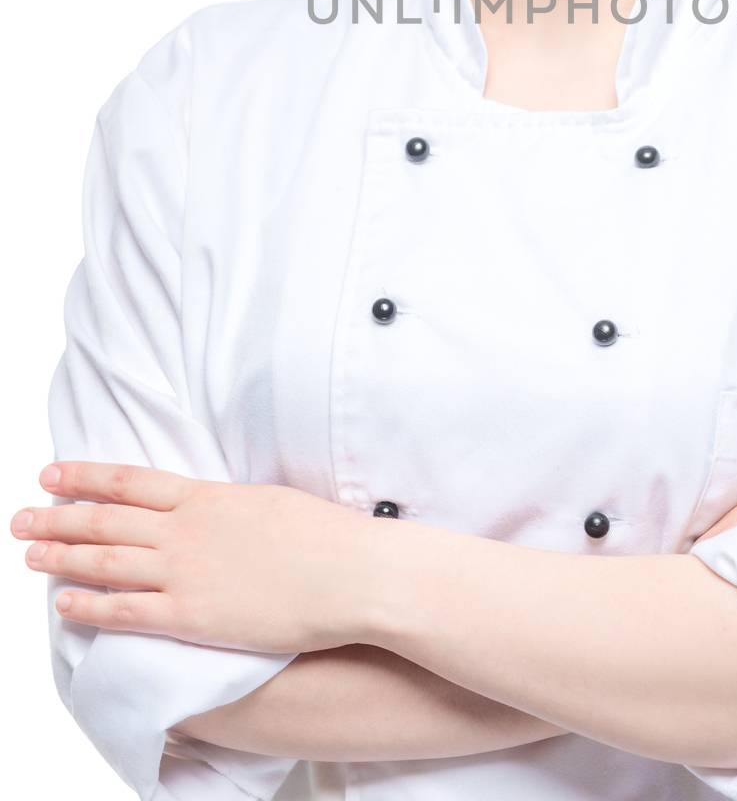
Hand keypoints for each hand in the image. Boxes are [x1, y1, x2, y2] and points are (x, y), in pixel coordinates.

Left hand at [10, 461, 375, 654]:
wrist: (350, 572)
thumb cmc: (324, 536)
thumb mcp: (270, 500)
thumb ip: (229, 504)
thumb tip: (210, 503)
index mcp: (208, 496)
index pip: (132, 482)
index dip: (88, 477)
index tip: (53, 474)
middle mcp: (187, 530)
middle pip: (107, 520)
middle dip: (59, 518)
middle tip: (21, 518)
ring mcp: (187, 572)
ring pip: (107, 562)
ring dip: (63, 557)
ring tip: (30, 554)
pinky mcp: (193, 616)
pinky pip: (128, 612)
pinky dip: (91, 607)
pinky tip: (64, 604)